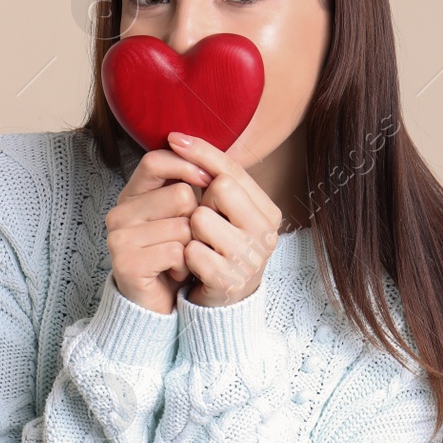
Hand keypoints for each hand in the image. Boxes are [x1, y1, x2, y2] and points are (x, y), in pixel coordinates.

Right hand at [105, 146, 213, 314]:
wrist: (158, 304)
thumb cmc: (174, 256)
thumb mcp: (180, 215)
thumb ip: (187, 184)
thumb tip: (209, 163)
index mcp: (131, 195)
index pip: (155, 160)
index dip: (187, 166)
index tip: (208, 180)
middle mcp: (119, 213)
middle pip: (180, 195)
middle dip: (196, 220)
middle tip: (183, 242)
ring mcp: (119, 238)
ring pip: (183, 226)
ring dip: (192, 247)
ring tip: (178, 260)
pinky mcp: (126, 263)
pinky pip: (176, 252)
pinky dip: (184, 265)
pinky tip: (173, 273)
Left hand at [165, 131, 283, 306]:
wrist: (222, 305)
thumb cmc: (220, 250)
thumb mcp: (226, 214)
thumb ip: (216, 180)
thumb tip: (181, 140)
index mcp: (268, 213)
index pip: (233, 170)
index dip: (202, 152)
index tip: (174, 137)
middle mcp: (267, 233)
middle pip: (221, 187)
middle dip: (202, 201)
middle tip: (205, 223)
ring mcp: (250, 258)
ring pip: (201, 218)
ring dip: (191, 231)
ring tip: (200, 246)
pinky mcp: (228, 281)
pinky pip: (191, 251)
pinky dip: (185, 257)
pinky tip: (194, 266)